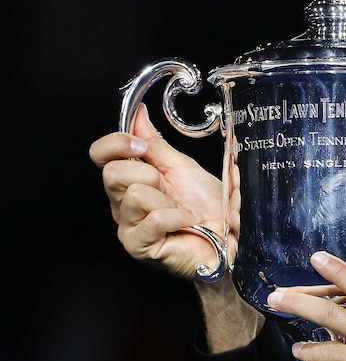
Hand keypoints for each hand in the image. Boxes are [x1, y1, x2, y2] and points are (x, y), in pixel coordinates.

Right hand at [89, 104, 261, 351]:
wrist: (230, 238)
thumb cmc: (208, 207)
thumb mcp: (182, 167)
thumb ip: (156, 143)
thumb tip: (138, 114)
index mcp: (131, 179)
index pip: (100, 155)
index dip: (117, 143)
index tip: (141, 144)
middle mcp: (123, 202)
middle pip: (111, 174)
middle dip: (148, 174)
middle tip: (169, 186)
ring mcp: (129, 226)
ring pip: (132, 195)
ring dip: (166, 200)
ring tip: (181, 210)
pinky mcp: (140, 246)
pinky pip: (153, 220)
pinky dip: (176, 217)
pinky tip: (186, 222)